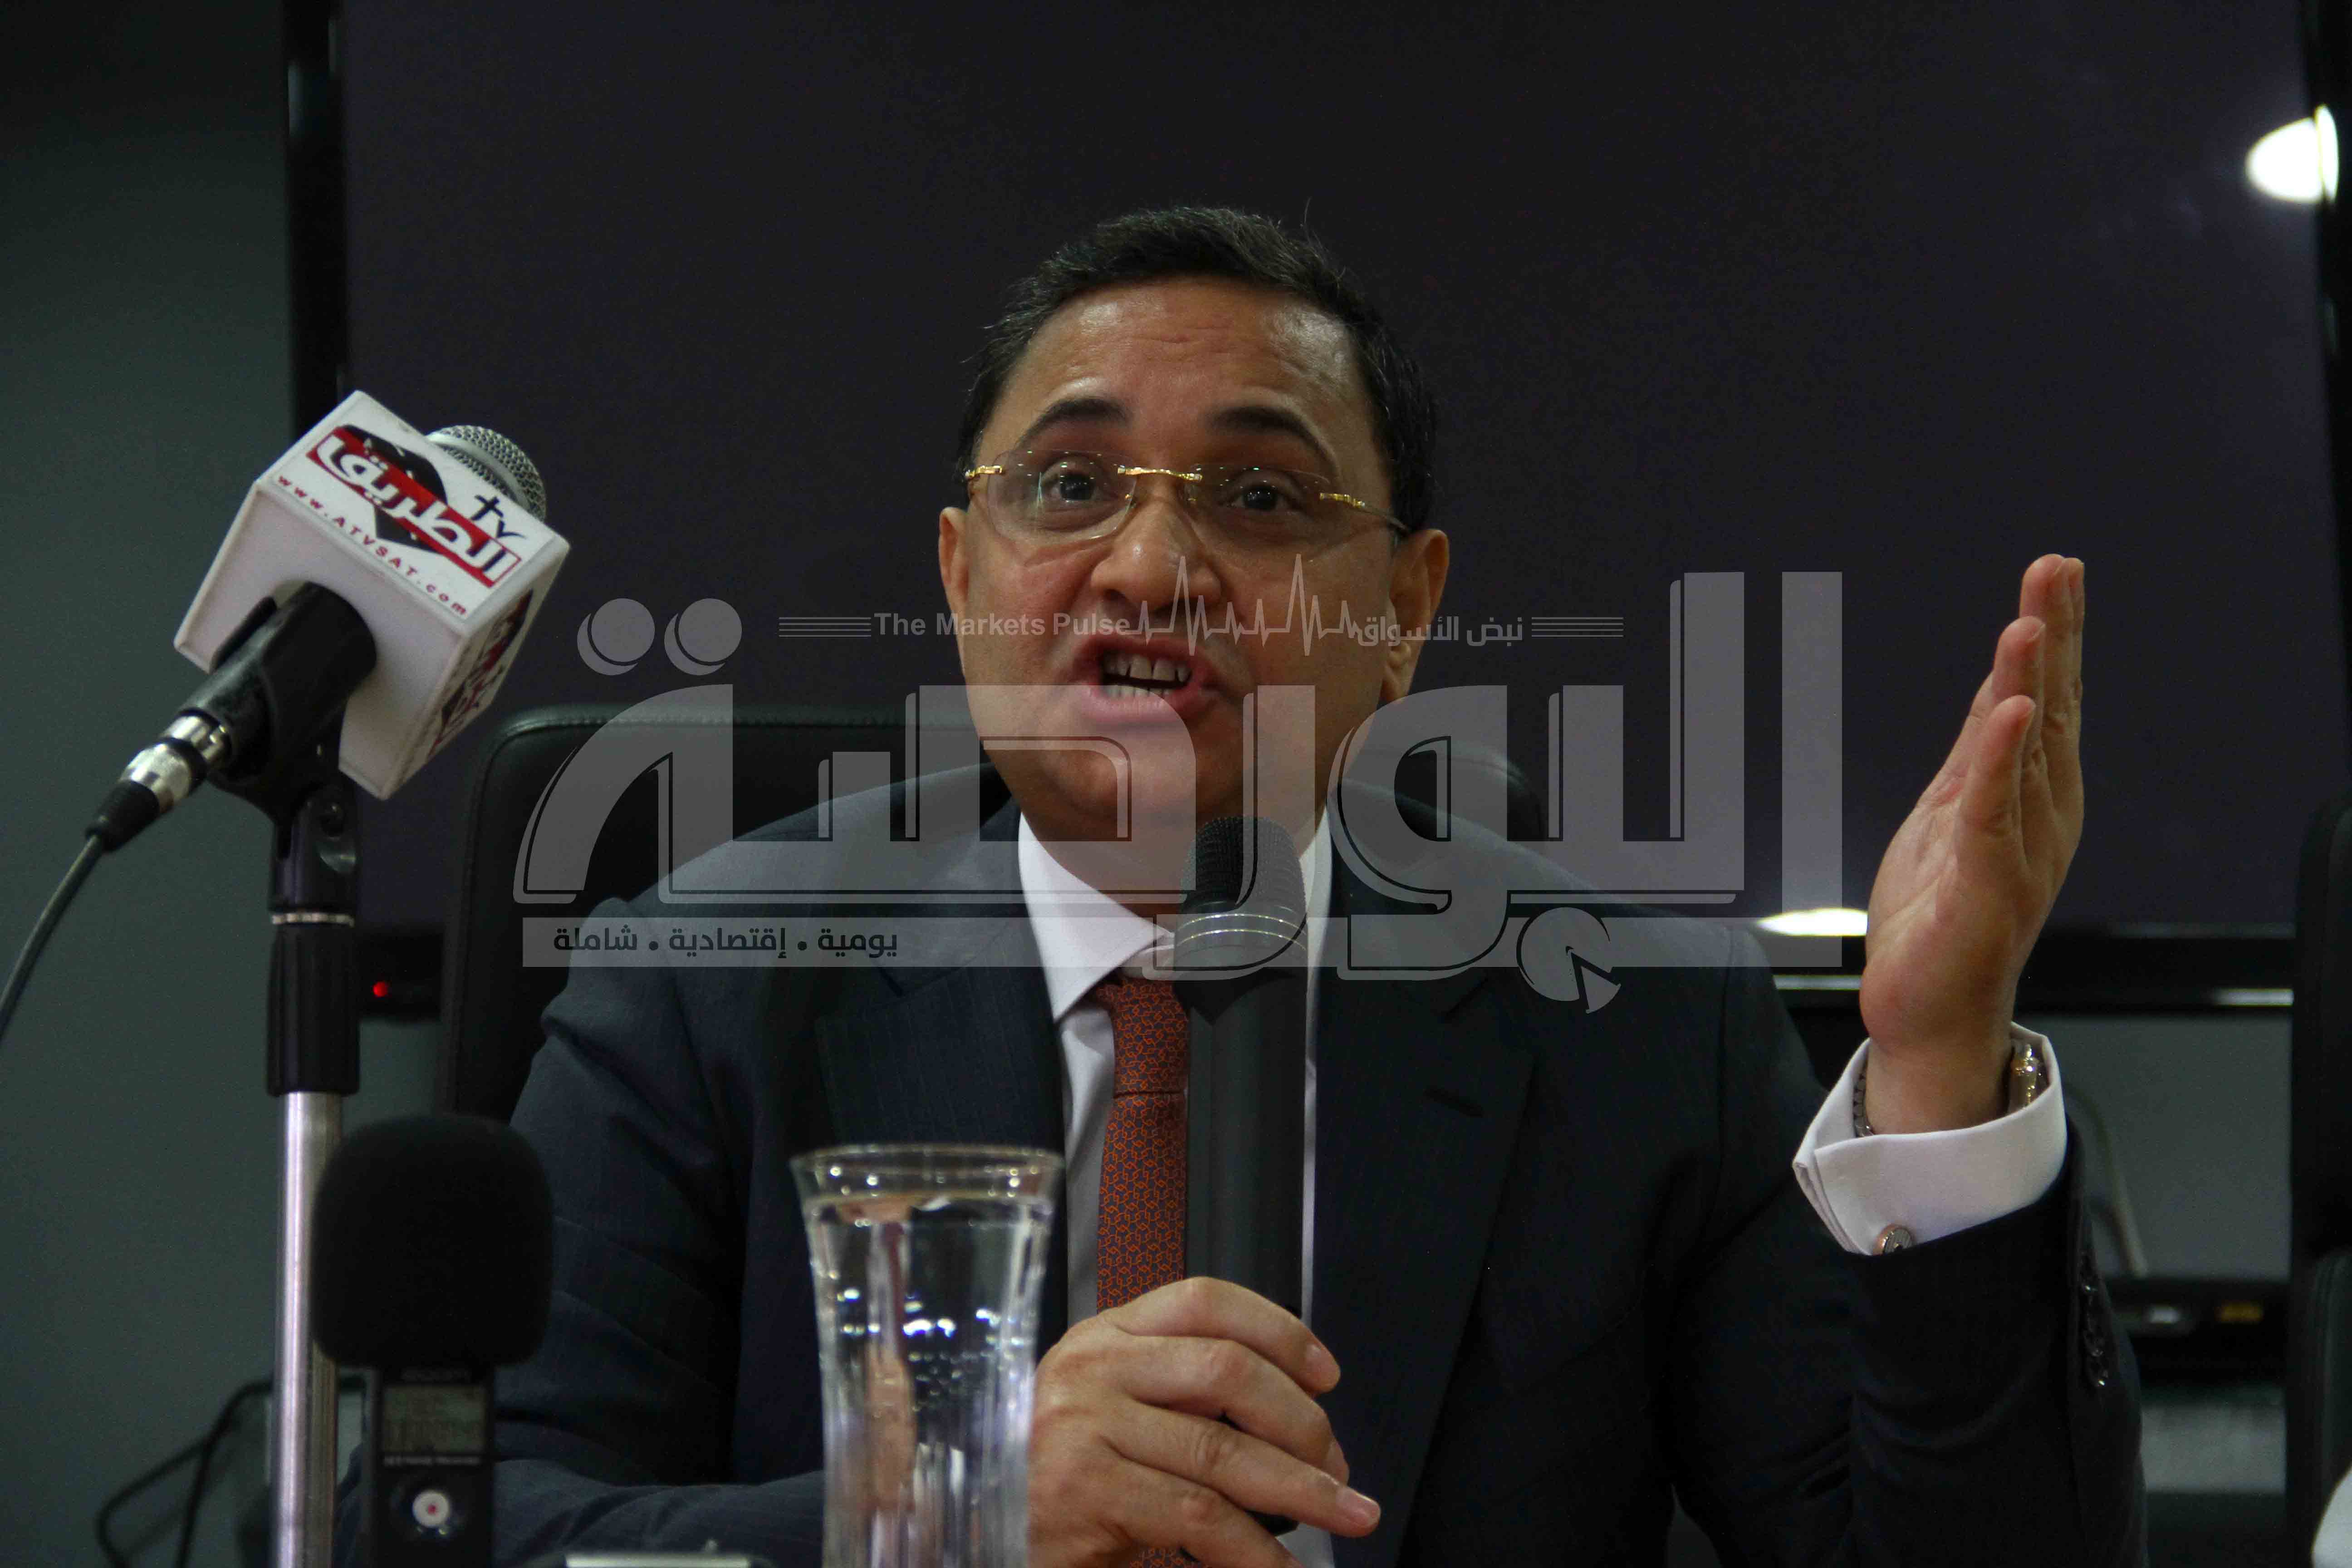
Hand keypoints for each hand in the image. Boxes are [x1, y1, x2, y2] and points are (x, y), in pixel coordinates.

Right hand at [1028, 1276, 1380, 1566]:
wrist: (989, 1535)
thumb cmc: (1067, 1482)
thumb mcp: (1119, 1416)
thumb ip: (1185, 1397)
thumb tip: (1299, 1424)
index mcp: (1105, 1336)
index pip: (1204, 1300)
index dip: (1279, 1330)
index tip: (1327, 1375)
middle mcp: (1090, 1367)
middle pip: (1227, 1370)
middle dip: (1302, 1423)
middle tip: (1339, 1469)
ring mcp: (1082, 1426)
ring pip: (1222, 1451)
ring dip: (1301, 1489)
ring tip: (1347, 1514)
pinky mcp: (1084, 1491)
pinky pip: (1197, 1517)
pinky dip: (1256, 1551)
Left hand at [1859, 554, 2084, 1131]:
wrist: (1928, 1010)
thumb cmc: (1940, 916)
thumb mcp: (1952, 812)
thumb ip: (1980, 753)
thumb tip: (2003, 685)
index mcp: (2031, 798)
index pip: (2045, 699)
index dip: (2051, 634)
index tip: (2053, 572)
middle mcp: (2041, 817)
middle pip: (2050, 709)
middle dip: (2052, 636)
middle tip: (2056, 568)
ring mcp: (2020, 850)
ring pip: (2026, 750)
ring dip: (2028, 681)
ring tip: (2029, 621)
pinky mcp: (1988, 884)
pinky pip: (1994, 809)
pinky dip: (2002, 758)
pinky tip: (2014, 711)